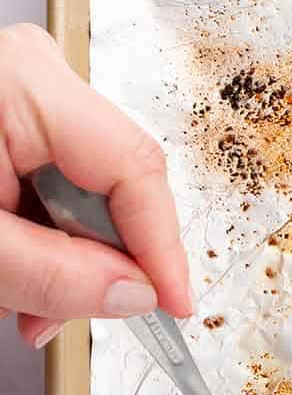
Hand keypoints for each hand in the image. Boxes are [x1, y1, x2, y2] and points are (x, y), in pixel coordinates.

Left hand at [0, 23, 191, 349]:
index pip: (135, 171)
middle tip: (58, 318)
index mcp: (26, 83)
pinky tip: (9, 268)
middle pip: (111, 185)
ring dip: (58, 260)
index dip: (164, 249)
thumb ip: (58, 276)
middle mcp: (30, 76)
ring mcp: (18, 94)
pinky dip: (32, 238)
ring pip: (79, 195)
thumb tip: (133, 293)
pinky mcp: (5, 118)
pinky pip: (46, 185)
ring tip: (15, 301)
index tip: (171, 307)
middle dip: (93, 263)